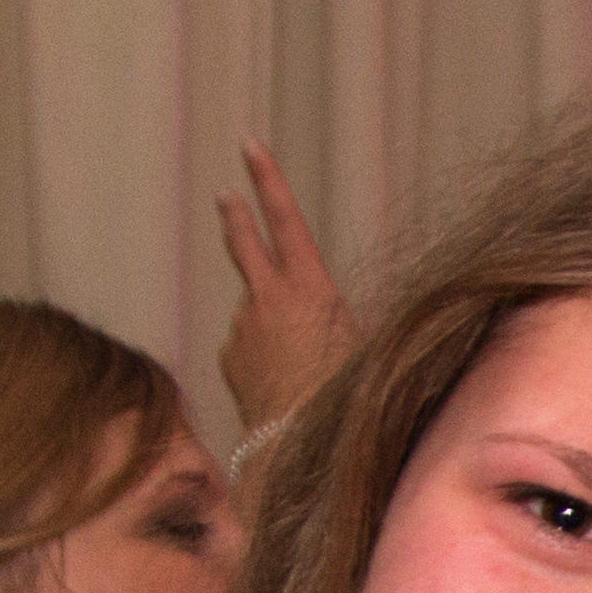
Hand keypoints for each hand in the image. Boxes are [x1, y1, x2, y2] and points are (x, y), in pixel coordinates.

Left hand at [213, 140, 359, 435]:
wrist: (297, 445)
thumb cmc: (345, 395)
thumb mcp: (365, 347)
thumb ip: (342, 320)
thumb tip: (330, 314)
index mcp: (308, 287)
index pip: (285, 221)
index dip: (269, 181)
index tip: (251, 147)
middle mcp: (267, 299)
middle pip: (246, 244)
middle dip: (238, 216)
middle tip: (226, 194)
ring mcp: (242, 327)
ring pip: (258, 312)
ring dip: (275, 327)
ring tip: (302, 369)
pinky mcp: (229, 356)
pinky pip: (249, 346)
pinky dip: (264, 357)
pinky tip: (282, 385)